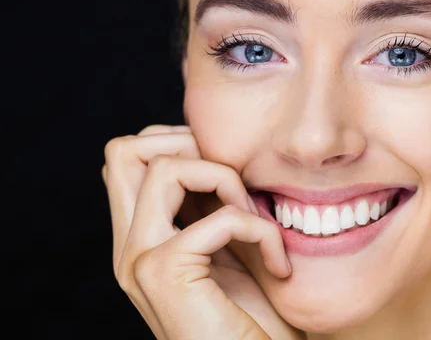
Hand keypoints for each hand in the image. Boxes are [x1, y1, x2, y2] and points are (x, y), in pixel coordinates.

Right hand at [102, 125, 302, 339]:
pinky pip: (220, 218)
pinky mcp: (166, 274)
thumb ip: (210, 208)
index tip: (224, 169)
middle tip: (231, 177)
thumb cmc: (251, 318)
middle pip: (122, 152)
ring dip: (225, 178)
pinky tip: (278, 263)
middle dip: (186, 142)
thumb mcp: (227, 251)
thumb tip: (218, 156)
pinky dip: (261, 230)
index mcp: (140, 239)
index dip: (175, 143)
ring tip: (256, 216)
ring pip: (164, 167)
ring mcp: (140, 261)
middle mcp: (128, 248)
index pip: (126, 160)